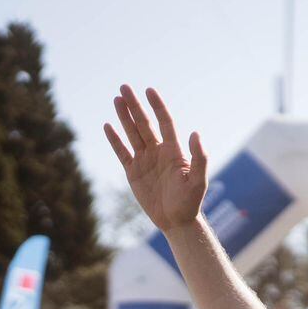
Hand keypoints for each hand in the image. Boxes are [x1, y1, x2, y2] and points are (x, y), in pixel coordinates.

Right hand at [104, 86, 207, 232]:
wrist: (176, 221)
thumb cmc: (190, 201)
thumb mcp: (198, 180)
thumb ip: (199, 157)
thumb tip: (195, 133)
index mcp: (173, 151)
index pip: (164, 122)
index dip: (157, 106)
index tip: (149, 90)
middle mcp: (158, 152)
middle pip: (144, 124)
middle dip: (135, 106)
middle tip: (124, 87)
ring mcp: (144, 160)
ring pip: (132, 134)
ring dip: (124, 117)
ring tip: (117, 99)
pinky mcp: (133, 172)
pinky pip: (122, 152)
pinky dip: (115, 140)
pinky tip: (108, 126)